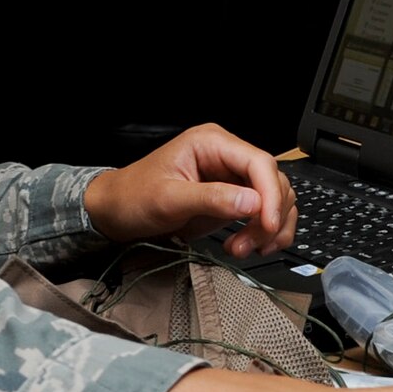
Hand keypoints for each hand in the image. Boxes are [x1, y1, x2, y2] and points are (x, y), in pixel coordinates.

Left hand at [84, 123, 296, 258]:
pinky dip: (266, 232)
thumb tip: (253, 202)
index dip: (270, 194)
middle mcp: (227, 157)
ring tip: (242, 248)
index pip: (259, 163)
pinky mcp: (233, 200)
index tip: (268, 223)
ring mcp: (232, 179)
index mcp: (212, 143)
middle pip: (273, 182)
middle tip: (248, 244)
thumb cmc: (134, 196)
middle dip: (268, 217)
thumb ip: (212, 198)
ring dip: (268, 228)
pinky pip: (264, 213)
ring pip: (275, 199)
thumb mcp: (169, 198)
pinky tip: (250, 246)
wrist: (118, 212)